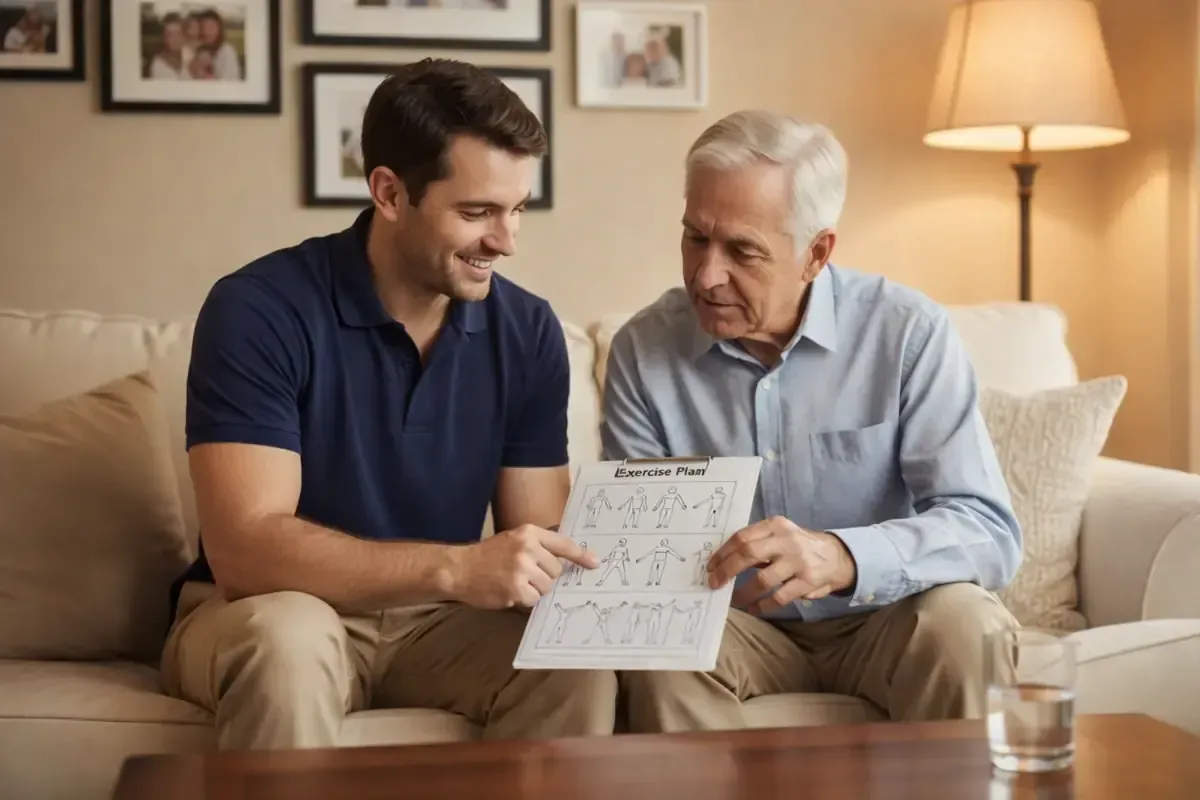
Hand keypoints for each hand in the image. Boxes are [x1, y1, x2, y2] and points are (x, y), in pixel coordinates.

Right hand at [446, 525, 597, 609]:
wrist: (459, 569)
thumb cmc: (487, 556)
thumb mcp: (513, 539)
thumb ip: (538, 545)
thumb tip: (565, 558)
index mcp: (529, 533)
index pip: (563, 544)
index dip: (581, 555)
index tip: (594, 563)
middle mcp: (527, 548)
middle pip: (556, 571)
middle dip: (545, 577)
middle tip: (525, 574)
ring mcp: (521, 569)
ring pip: (547, 587)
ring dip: (534, 589)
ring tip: (514, 582)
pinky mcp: (515, 589)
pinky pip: (534, 600)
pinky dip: (524, 599)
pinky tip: (509, 591)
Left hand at [706, 516, 855, 614]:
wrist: (837, 556)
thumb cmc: (799, 545)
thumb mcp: (780, 534)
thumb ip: (757, 541)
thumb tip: (724, 560)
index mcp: (776, 525)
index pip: (743, 537)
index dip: (723, 553)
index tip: (711, 566)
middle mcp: (786, 540)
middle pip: (749, 554)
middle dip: (727, 570)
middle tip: (715, 583)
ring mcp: (798, 561)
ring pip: (763, 579)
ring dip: (744, 593)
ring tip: (735, 601)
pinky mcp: (807, 581)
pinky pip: (779, 597)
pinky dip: (763, 606)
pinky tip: (754, 609)